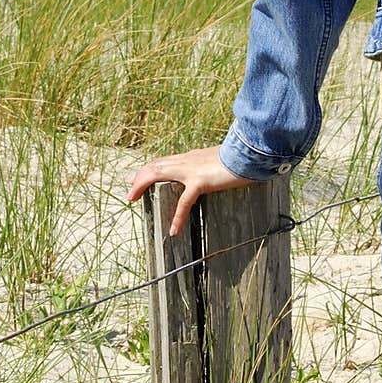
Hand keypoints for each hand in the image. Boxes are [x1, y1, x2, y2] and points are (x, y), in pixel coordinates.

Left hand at [127, 145, 258, 236]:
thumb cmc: (242, 158)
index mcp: (193, 157)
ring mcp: (192, 169)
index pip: (165, 161)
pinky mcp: (200, 181)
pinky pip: (184, 201)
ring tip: (133, 199)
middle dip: (139, 178)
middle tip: (130, 194)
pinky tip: (174, 230)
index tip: (137, 178)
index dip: (149, 169)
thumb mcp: (224, 161)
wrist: (251, 152)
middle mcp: (188, 160)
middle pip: (155, 165)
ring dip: (142, 185)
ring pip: (158, 173)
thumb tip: (218, 171)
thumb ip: (215, 166)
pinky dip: (178, 216)